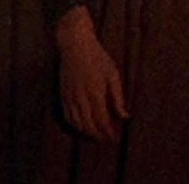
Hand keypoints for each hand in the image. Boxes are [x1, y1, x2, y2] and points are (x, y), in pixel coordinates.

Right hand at [54, 6, 128, 143]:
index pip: (101, 121)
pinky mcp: (62, 95)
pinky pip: (67, 116)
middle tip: (107, 141)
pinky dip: (75, 125)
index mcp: (95, 93)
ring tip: (96, 136)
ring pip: (76, 123)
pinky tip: (82, 126)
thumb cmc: (98, 58)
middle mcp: (80, 98)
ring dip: (86, 133)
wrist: (75, 46)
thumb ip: (118, 97)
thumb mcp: (113, 74)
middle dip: (98, 136)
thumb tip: (125, 115)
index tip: (115, 139)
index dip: (108, 132)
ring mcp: (69, 98)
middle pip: (88, 125)